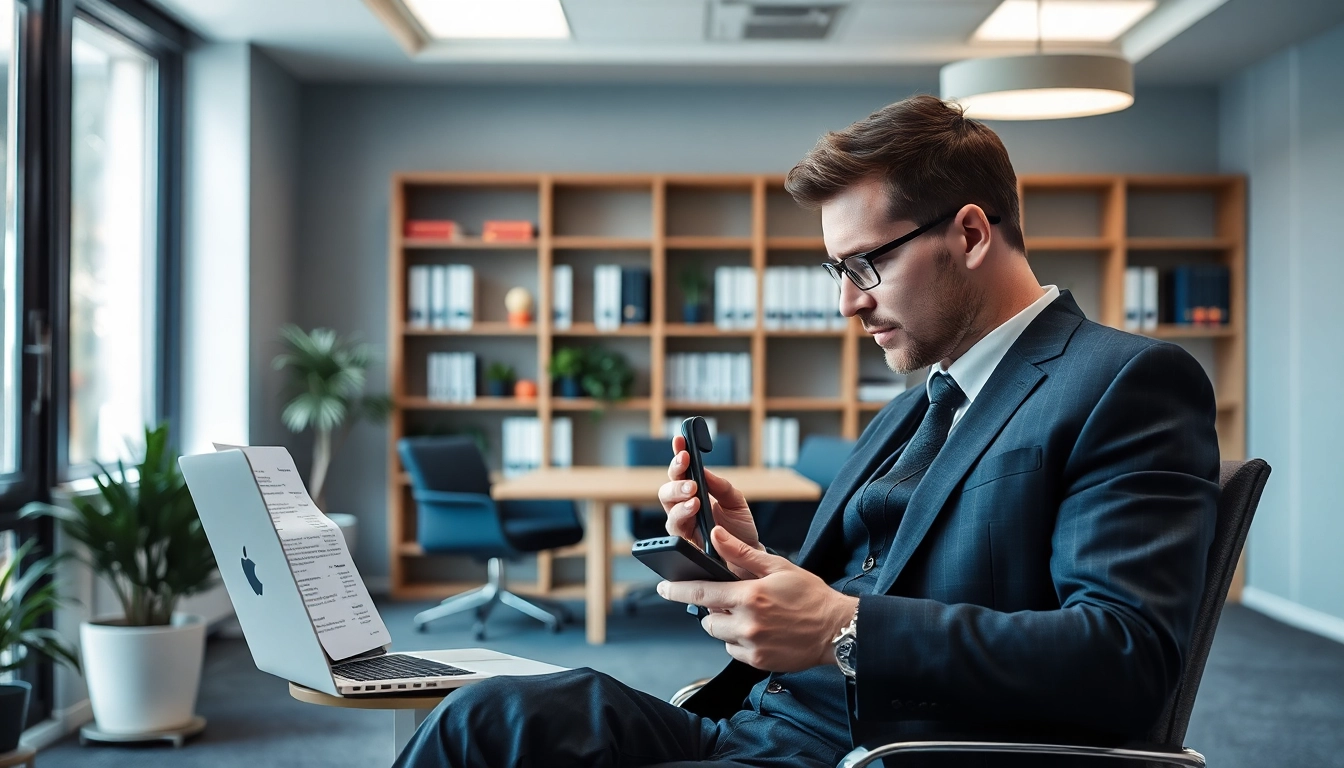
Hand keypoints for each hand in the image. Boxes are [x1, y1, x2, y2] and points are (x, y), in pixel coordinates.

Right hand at [657, 435, 761, 574]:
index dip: (678, 455)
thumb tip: (704, 471)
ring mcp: (682, 529)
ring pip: (669, 511)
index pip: (680, 472)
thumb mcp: (736, 502)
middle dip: (676, 480)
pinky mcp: (684, 547)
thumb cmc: (740, 530)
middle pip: (667, 491)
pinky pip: (675, 533)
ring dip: (679, 499)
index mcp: (694, 496)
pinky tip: (693, 510)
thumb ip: (721, 486)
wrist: (748, 558)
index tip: (681, 441)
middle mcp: (683, 511)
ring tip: (694, 496)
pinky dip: (682, 518)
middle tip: (691, 478)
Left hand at [657, 526, 858, 672]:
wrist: (838, 629)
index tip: (661, 587)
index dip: (676, 590)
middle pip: (707, 618)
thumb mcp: (778, 566)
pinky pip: (733, 651)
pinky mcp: (758, 662)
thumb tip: (717, 535)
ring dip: (725, 624)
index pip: (701, 592)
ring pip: (719, 636)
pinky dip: (738, 641)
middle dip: (713, 608)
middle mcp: (747, 623)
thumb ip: (742, 554)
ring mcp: (752, 645)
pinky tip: (759, 630)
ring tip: (750, 614)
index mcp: (749, 596)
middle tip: (734, 599)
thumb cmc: (811, 595)